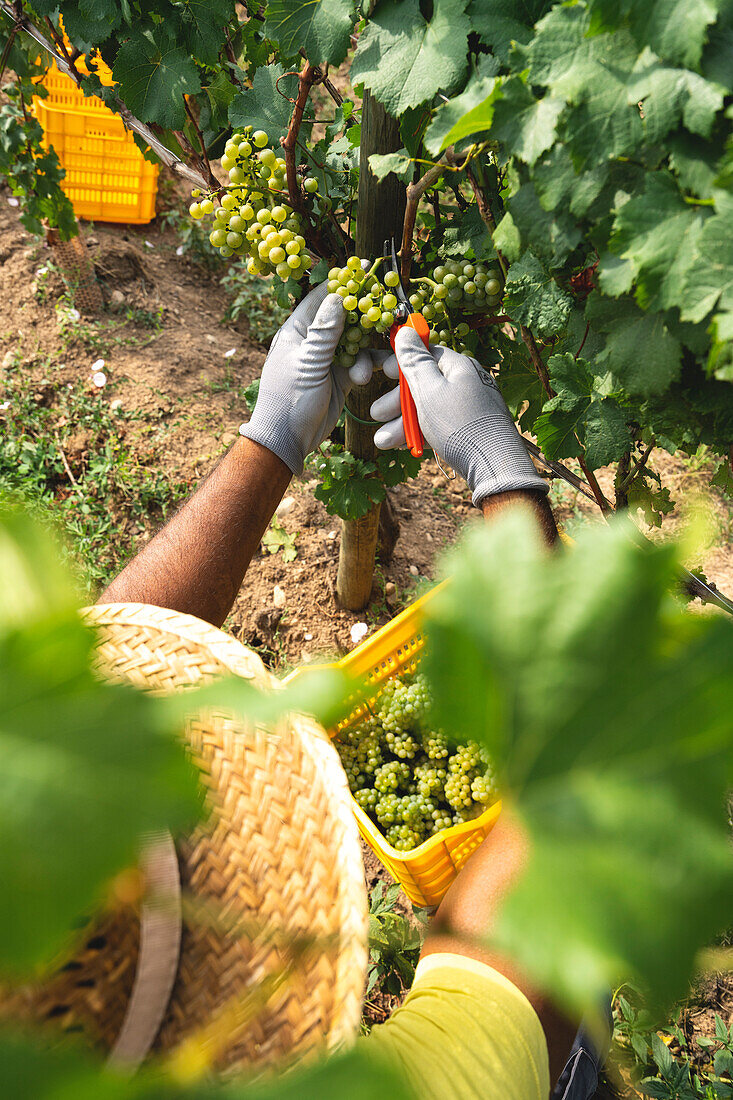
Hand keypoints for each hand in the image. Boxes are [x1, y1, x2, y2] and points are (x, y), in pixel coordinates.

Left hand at [239, 281, 369, 474]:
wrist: (287, 440)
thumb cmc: (288, 400)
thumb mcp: (307, 363)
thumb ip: (324, 332)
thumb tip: (337, 297)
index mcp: (296, 331)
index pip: (321, 298)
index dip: (342, 283)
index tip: (365, 269)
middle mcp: (313, 341)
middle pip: (344, 317)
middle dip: (364, 316)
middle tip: (386, 310)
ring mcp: (327, 359)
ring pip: (356, 342)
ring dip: (366, 351)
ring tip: (369, 369)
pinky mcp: (340, 377)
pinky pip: (360, 363)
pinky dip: (368, 367)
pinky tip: (368, 376)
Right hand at [369, 329, 547, 505]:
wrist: (494, 467)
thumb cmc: (460, 425)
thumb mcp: (429, 391)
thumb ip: (414, 362)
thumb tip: (406, 330)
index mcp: (460, 366)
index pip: (428, 354)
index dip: (402, 363)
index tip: (382, 373)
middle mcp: (466, 383)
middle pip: (424, 384)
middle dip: (397, 401)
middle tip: (376, 413)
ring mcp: (469, 407)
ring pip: (429, 408)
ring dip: (403, 423)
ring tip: (382, 440)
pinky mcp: (469, 430)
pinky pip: (440, 425)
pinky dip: (421, 433)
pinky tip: (405, 445)